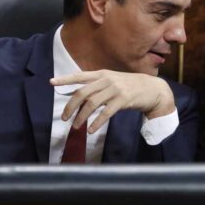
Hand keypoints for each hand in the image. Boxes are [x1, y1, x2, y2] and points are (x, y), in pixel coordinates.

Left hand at [50, 70, 174, 133]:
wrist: (153, 89)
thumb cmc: (130, 87)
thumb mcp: (113, 81)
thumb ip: (97, 85)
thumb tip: (79, 94)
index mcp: (102, 74)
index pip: (80, 76)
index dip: (65, 79)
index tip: (51, 82)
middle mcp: (107, 79)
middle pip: (82, 93)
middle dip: (70, 106)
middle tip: (64, 118)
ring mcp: (115, 89)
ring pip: (92, 103)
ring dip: (82, 117)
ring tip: (76, 127)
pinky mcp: (123, 100)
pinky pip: (106, 112)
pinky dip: (96, 122)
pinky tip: (91, 130)